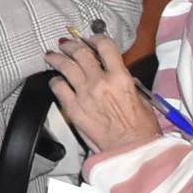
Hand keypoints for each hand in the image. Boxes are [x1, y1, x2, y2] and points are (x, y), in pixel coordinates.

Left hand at [46, 29, 165, 158]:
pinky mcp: (74, 109)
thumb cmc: (142, 131)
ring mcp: (85, 95)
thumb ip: (126, 83)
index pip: (105, 46)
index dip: (95, 38)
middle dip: (71, 45)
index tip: (90, 40)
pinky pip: (58, 88)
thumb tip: (116, 74)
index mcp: (121, 77)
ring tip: (51, 56)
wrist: (132, 153)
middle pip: (80, 53)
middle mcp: (101, 82)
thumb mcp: (142, 99)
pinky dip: (55, 81)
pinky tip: (55, 80)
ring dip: (57, 58)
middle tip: (66, 44)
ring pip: (65, 67)